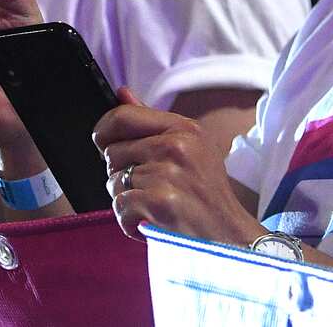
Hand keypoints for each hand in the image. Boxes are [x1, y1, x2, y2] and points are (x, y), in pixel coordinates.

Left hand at [93, 88, 261, 243]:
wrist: (230, 238)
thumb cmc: (207, 195)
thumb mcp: (190, 149)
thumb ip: (151, 121)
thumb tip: (122, 93)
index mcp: (184, 128)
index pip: (122, 116)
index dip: (104, 131)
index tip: (103, 144)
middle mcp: (177, 146)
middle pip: (112, 152)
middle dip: (121, 174)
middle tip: (148, 188)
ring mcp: (168, 173)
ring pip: (114, 182)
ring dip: (127, 201)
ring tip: (154, 207)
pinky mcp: (160, 202)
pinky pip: (120, 206)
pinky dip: (129, 221)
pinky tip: (152, 223)